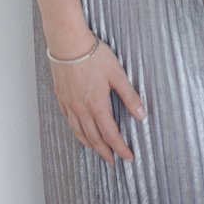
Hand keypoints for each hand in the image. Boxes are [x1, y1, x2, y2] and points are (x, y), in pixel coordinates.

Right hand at [49, 39, 146, 161]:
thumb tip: (141, 115)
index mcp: (97, 105)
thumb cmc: (92, 55)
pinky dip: (77, 132)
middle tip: (113, 160)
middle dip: (105, 152)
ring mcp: (69, 105)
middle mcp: (81, 110)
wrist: (67, 43)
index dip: (120, 148)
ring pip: (79, 133)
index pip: (111, 135)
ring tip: (98, 151)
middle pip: (94, 139)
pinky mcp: (61, 98)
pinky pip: (69, 122)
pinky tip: (80, 131)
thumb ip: (129, 96)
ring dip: (90, 145)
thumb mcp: (117, 74)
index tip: (128, 156)